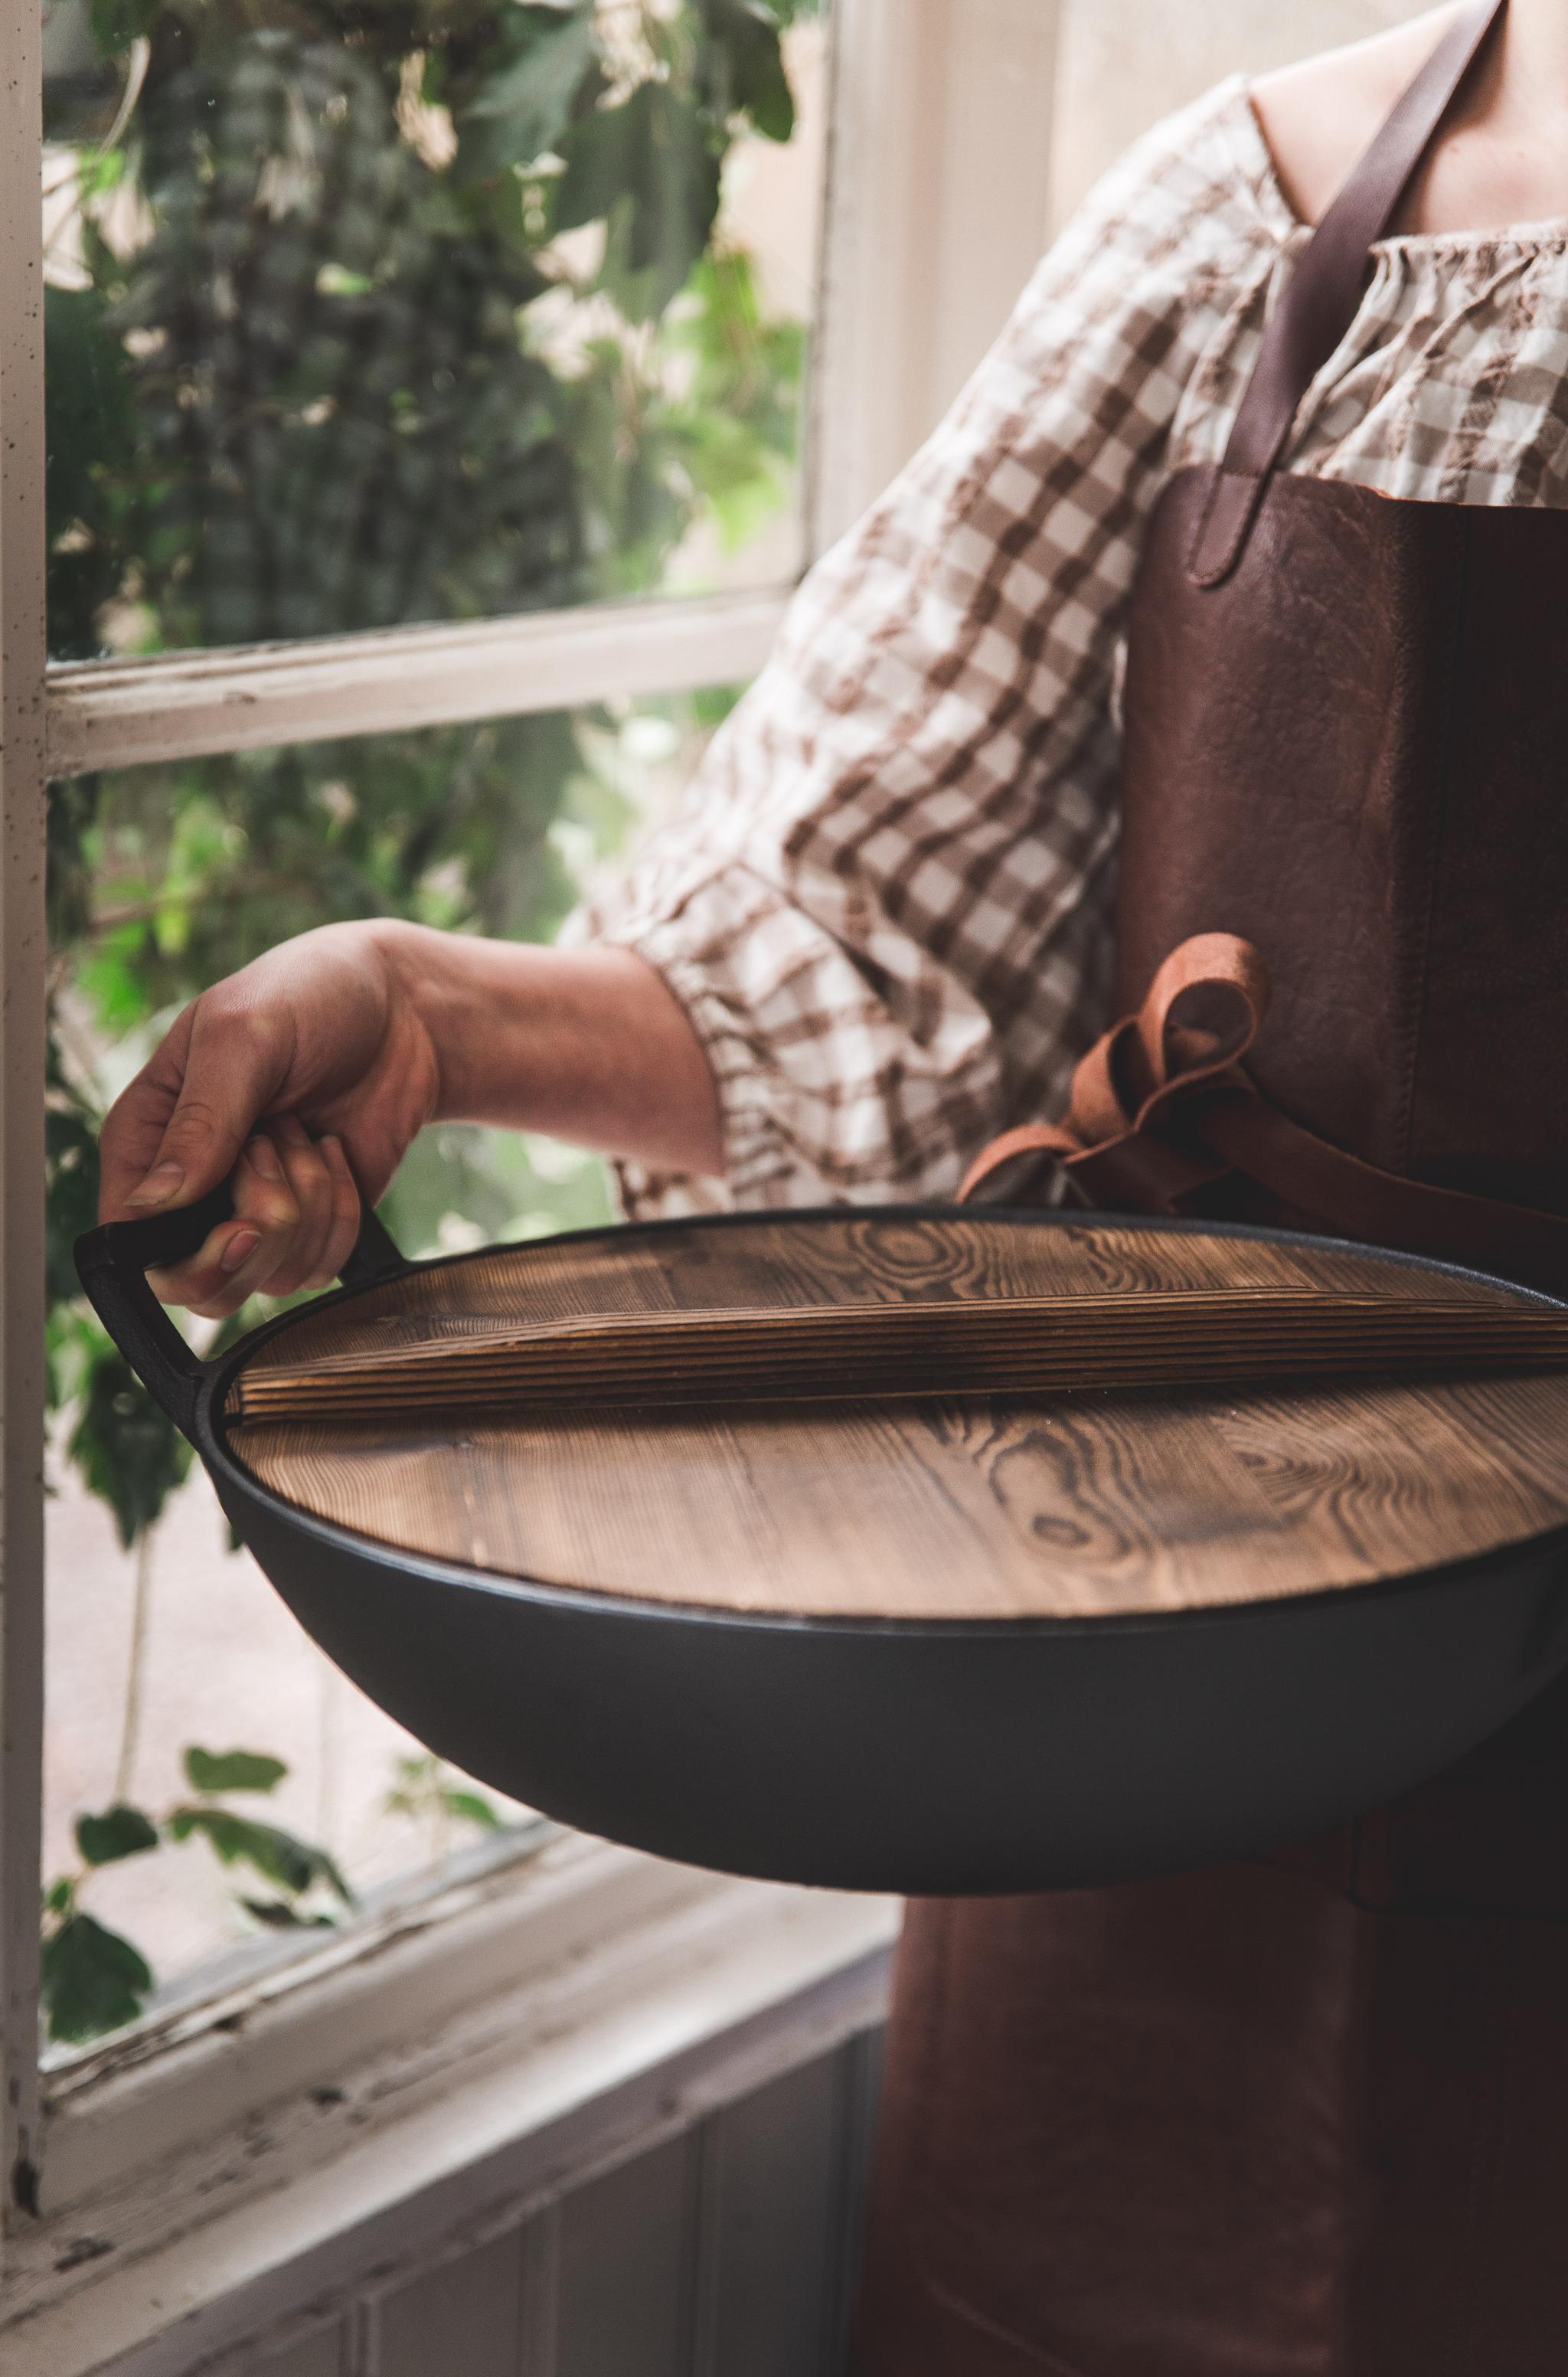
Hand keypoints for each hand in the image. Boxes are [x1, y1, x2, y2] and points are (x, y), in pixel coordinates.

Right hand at [98, 922, 438, 1316]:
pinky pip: (321, 1267)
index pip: (131, 1240)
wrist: (404, 1007)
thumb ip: (201, 1119)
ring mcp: (253, 1211)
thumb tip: (155, 1202)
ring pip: (269, 1277)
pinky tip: (337, 1153)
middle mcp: (193, 1188)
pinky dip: (342, 1214)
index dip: (185, 1255)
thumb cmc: (309, 996)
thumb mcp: (243, 1036)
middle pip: (200, 1283)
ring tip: (308, 1132)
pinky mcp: (313, 1225)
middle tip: (282, 1147)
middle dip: (260, 1227)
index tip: (240, 1222)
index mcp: (148, 1139)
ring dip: (309, 1204)